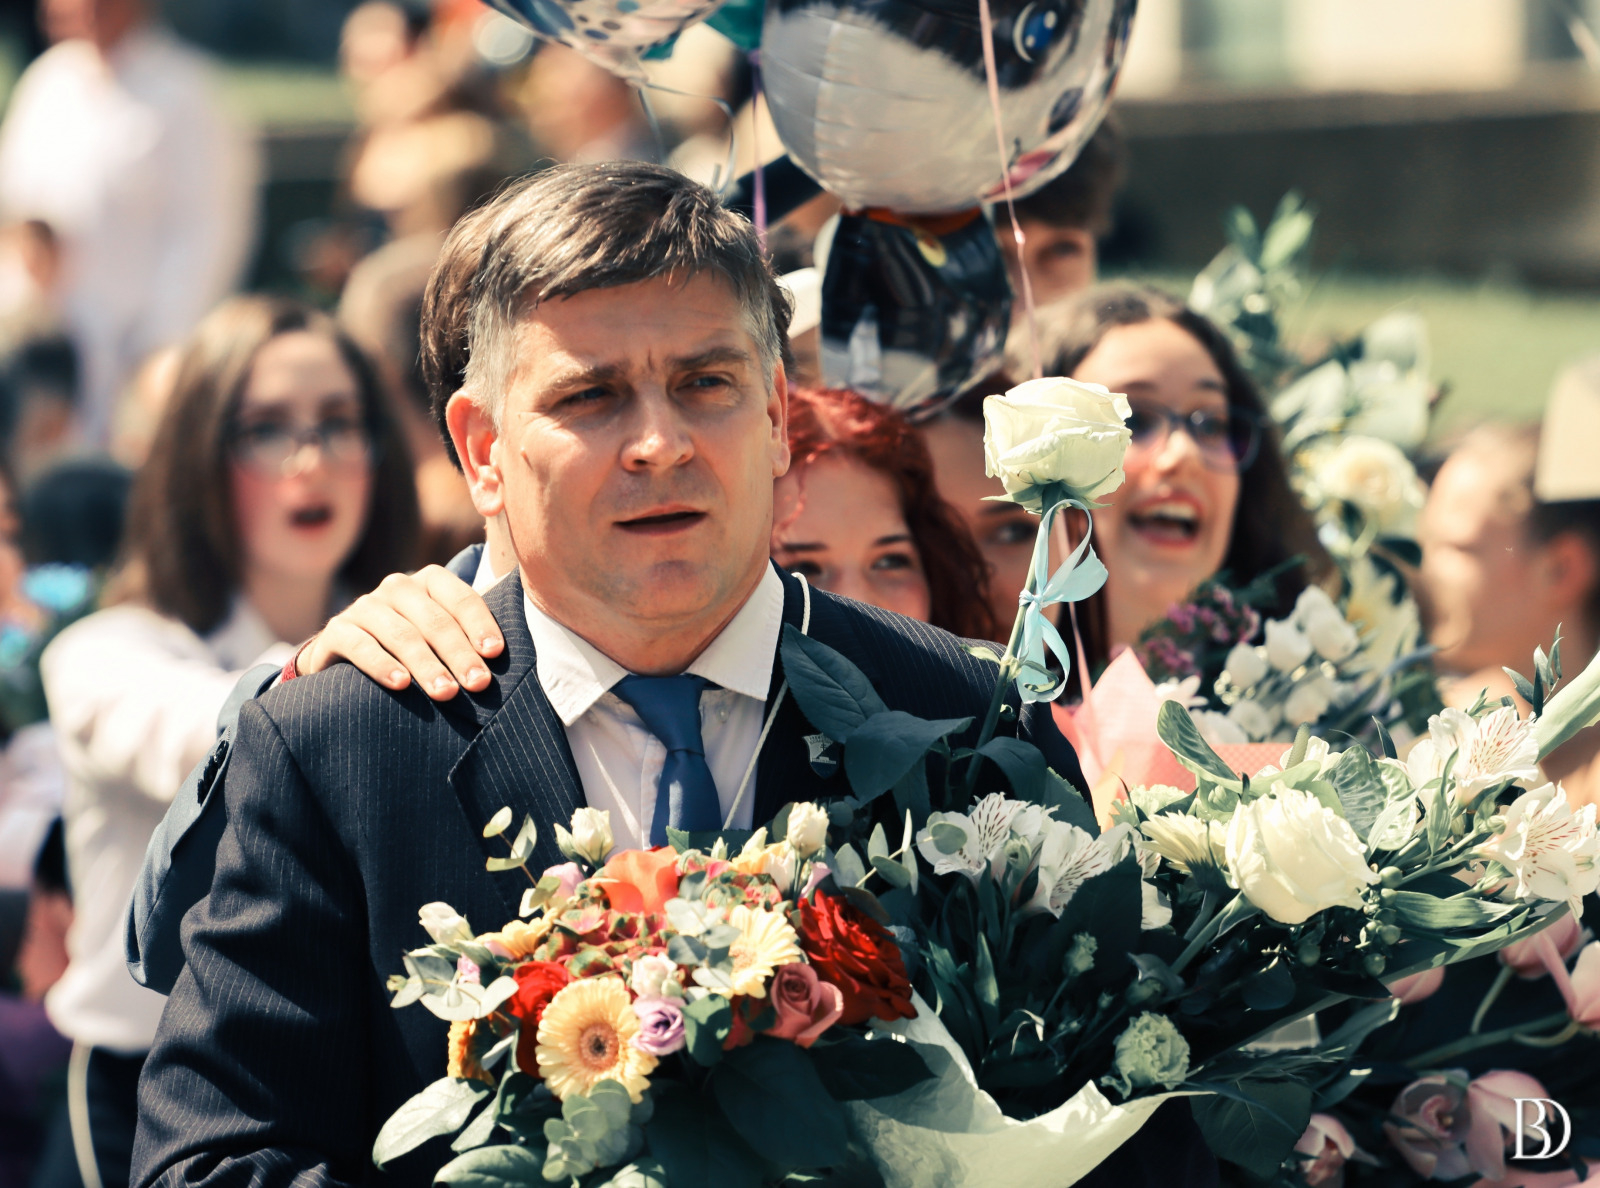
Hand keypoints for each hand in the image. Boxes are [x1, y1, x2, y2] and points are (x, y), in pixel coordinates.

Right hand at [297, 567, 502, 699]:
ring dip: (426, 665)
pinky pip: (361, 646)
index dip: (480, 624)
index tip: (495, 653)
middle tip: (478, 684)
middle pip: (435, 620)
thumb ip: (469, 633)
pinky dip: (382, 665)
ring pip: (401, 634)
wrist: (346, 655)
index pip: (461, 598)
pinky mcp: (337, 630)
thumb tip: (510, 648)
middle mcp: (397, 587)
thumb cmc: (411, 646)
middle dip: (459, 654)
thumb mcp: (439, 633)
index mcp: (429, 582)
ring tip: (446, 692)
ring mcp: (365, 607)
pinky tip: (400, 685)